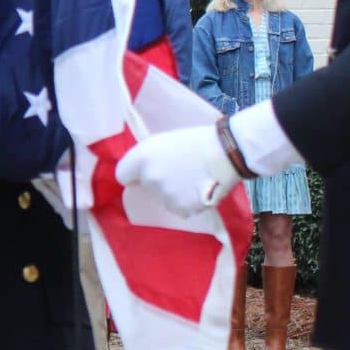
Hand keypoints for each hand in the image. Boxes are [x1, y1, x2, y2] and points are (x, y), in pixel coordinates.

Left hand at [115, 124, 238, 216]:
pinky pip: (180, 208)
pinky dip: (189, 202)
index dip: (134, 174)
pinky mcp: (181, 208)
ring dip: (175, 192)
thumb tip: (140, 172)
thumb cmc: (197, 140)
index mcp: (142, 157)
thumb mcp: (165, 141)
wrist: (227, 152)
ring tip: (194, 178)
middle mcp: (149, 178)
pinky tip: (201, 189)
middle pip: (147, 186)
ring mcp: (165, 195)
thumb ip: (148, 157)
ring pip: (164, 198)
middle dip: (159, 181)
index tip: (145, 172)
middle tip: (179, 170)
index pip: (122, 175)